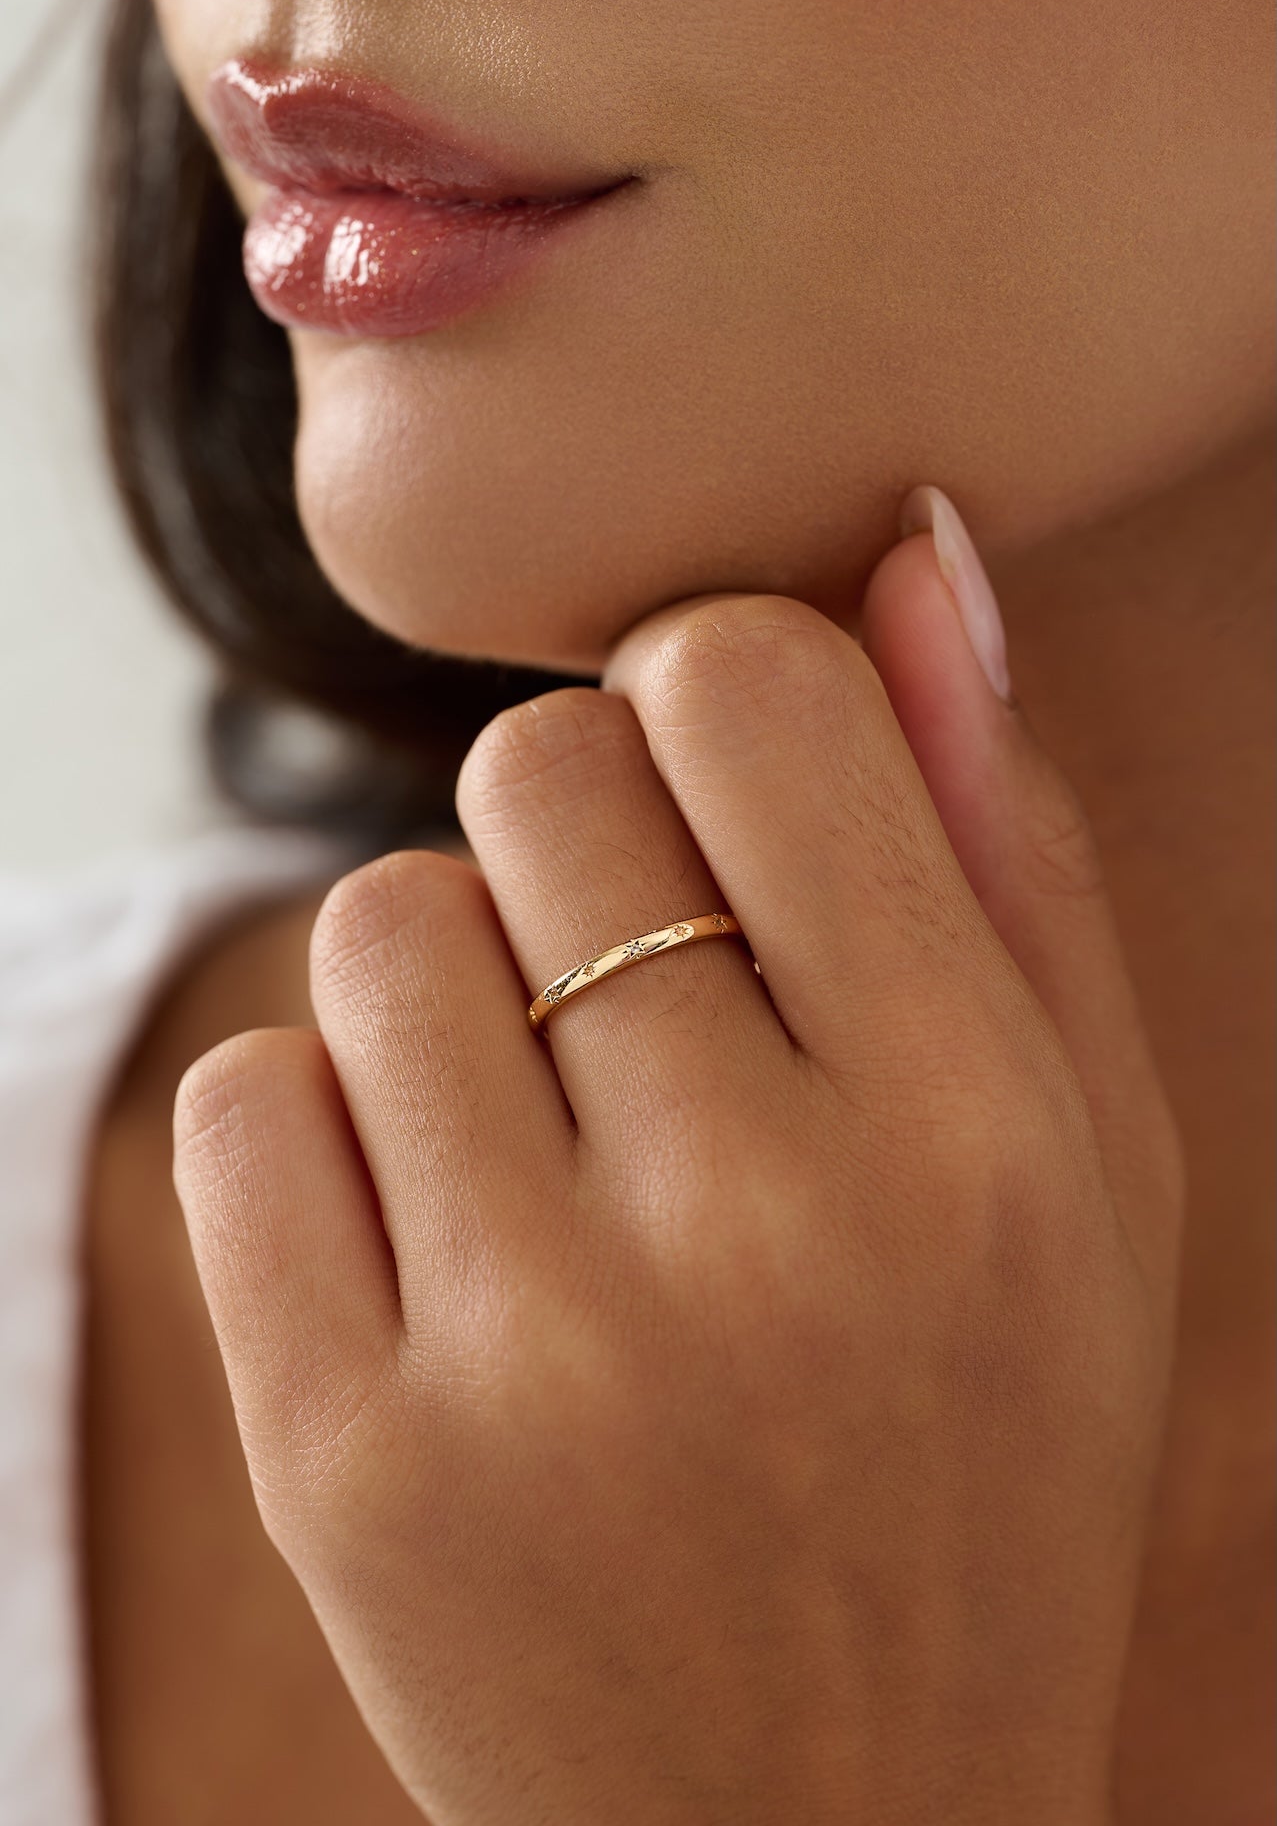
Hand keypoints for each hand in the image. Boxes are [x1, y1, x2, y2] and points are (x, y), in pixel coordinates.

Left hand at [173, 492, 1183, 1824]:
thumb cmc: (977, 1459)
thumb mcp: (1095, 1168)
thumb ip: (1015, 847)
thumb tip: (914, 559)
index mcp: (972, 1128)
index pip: (745, 687)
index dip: (714, 696)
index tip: (727, 798)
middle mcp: (754, 1224)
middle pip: (538, 773)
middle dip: (586, 837)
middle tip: (651, 1000)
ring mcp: (528, 1351)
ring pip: (381, 921)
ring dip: (456, 978)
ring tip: (553, 1135)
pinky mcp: (344, 1457)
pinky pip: (249, 1099)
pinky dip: (327, 1121)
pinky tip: (438, 1233)